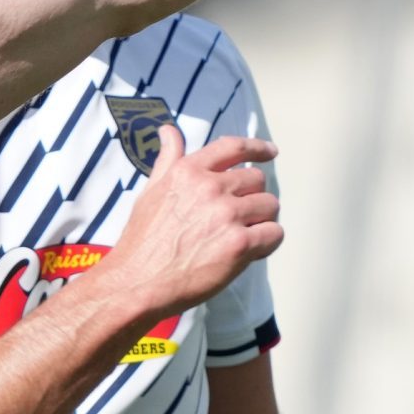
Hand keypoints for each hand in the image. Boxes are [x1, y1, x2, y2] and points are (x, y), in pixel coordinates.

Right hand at [98, 128, 281, 318]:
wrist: (138, 282)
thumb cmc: (142, 242)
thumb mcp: (151, 191)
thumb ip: (168, 160)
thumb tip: (168, 131)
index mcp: (188, 172)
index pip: (233, 148)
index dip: (257, 148)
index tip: (270, 152)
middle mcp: (209, 188)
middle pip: (257, 180)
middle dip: (252, 198)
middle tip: (239, 218)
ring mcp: (227, 215)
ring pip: (270, 206)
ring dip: (262, 221)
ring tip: (243, 236)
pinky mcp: (240, 244)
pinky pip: (274, 233)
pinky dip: (268, 243)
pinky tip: (251, 251)